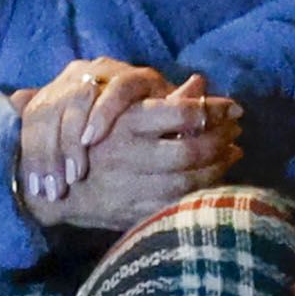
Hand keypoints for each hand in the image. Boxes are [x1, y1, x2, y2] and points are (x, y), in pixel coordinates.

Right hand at [13, 61, 234, 234]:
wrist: (57, 184)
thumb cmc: (98, 138)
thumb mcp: (123, 110)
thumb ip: (163, 99)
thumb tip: (200, 83)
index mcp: (126, 123)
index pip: (180, 113)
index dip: (213, 110)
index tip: (235, 107)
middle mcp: (127, 155)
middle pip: (189, 150)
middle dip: (220, 141)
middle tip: (237, 132)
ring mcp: (129, 186)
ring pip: (187, 181)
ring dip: (217, 168)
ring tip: (233, 153)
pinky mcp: (131, 212)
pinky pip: (175, 204)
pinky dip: (201, 193)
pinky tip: (215, 180)